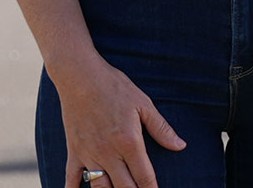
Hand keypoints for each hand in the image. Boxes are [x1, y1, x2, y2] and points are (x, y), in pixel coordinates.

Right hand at [51, 55, 185, 187]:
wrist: (80, 75)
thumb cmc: (113, 87)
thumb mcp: (143, 103)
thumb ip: (161, 128)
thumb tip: (180, 146)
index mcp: (129, 142)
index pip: (145, 178)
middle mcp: (109, 153)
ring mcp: (89, 154)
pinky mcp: (74, 151)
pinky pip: (71, 179)